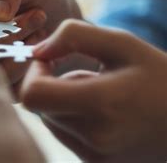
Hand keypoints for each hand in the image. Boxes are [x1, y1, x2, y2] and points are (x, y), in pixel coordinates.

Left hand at [21, 20, 166, 161]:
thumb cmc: (160, 78)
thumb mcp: (123, 44)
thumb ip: (74, 36)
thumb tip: (37, 50)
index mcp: (100, 103)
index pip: (32, 95)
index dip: (33, 73)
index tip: (50, 61)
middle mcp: (95, 137)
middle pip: (40, 107)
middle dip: (51, 85)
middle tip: (85, 76)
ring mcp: (96, 156)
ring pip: (50, 122)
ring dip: (62, 103)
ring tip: (99, 96)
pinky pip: (65, 137)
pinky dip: (72, 121)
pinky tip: (103, 114)